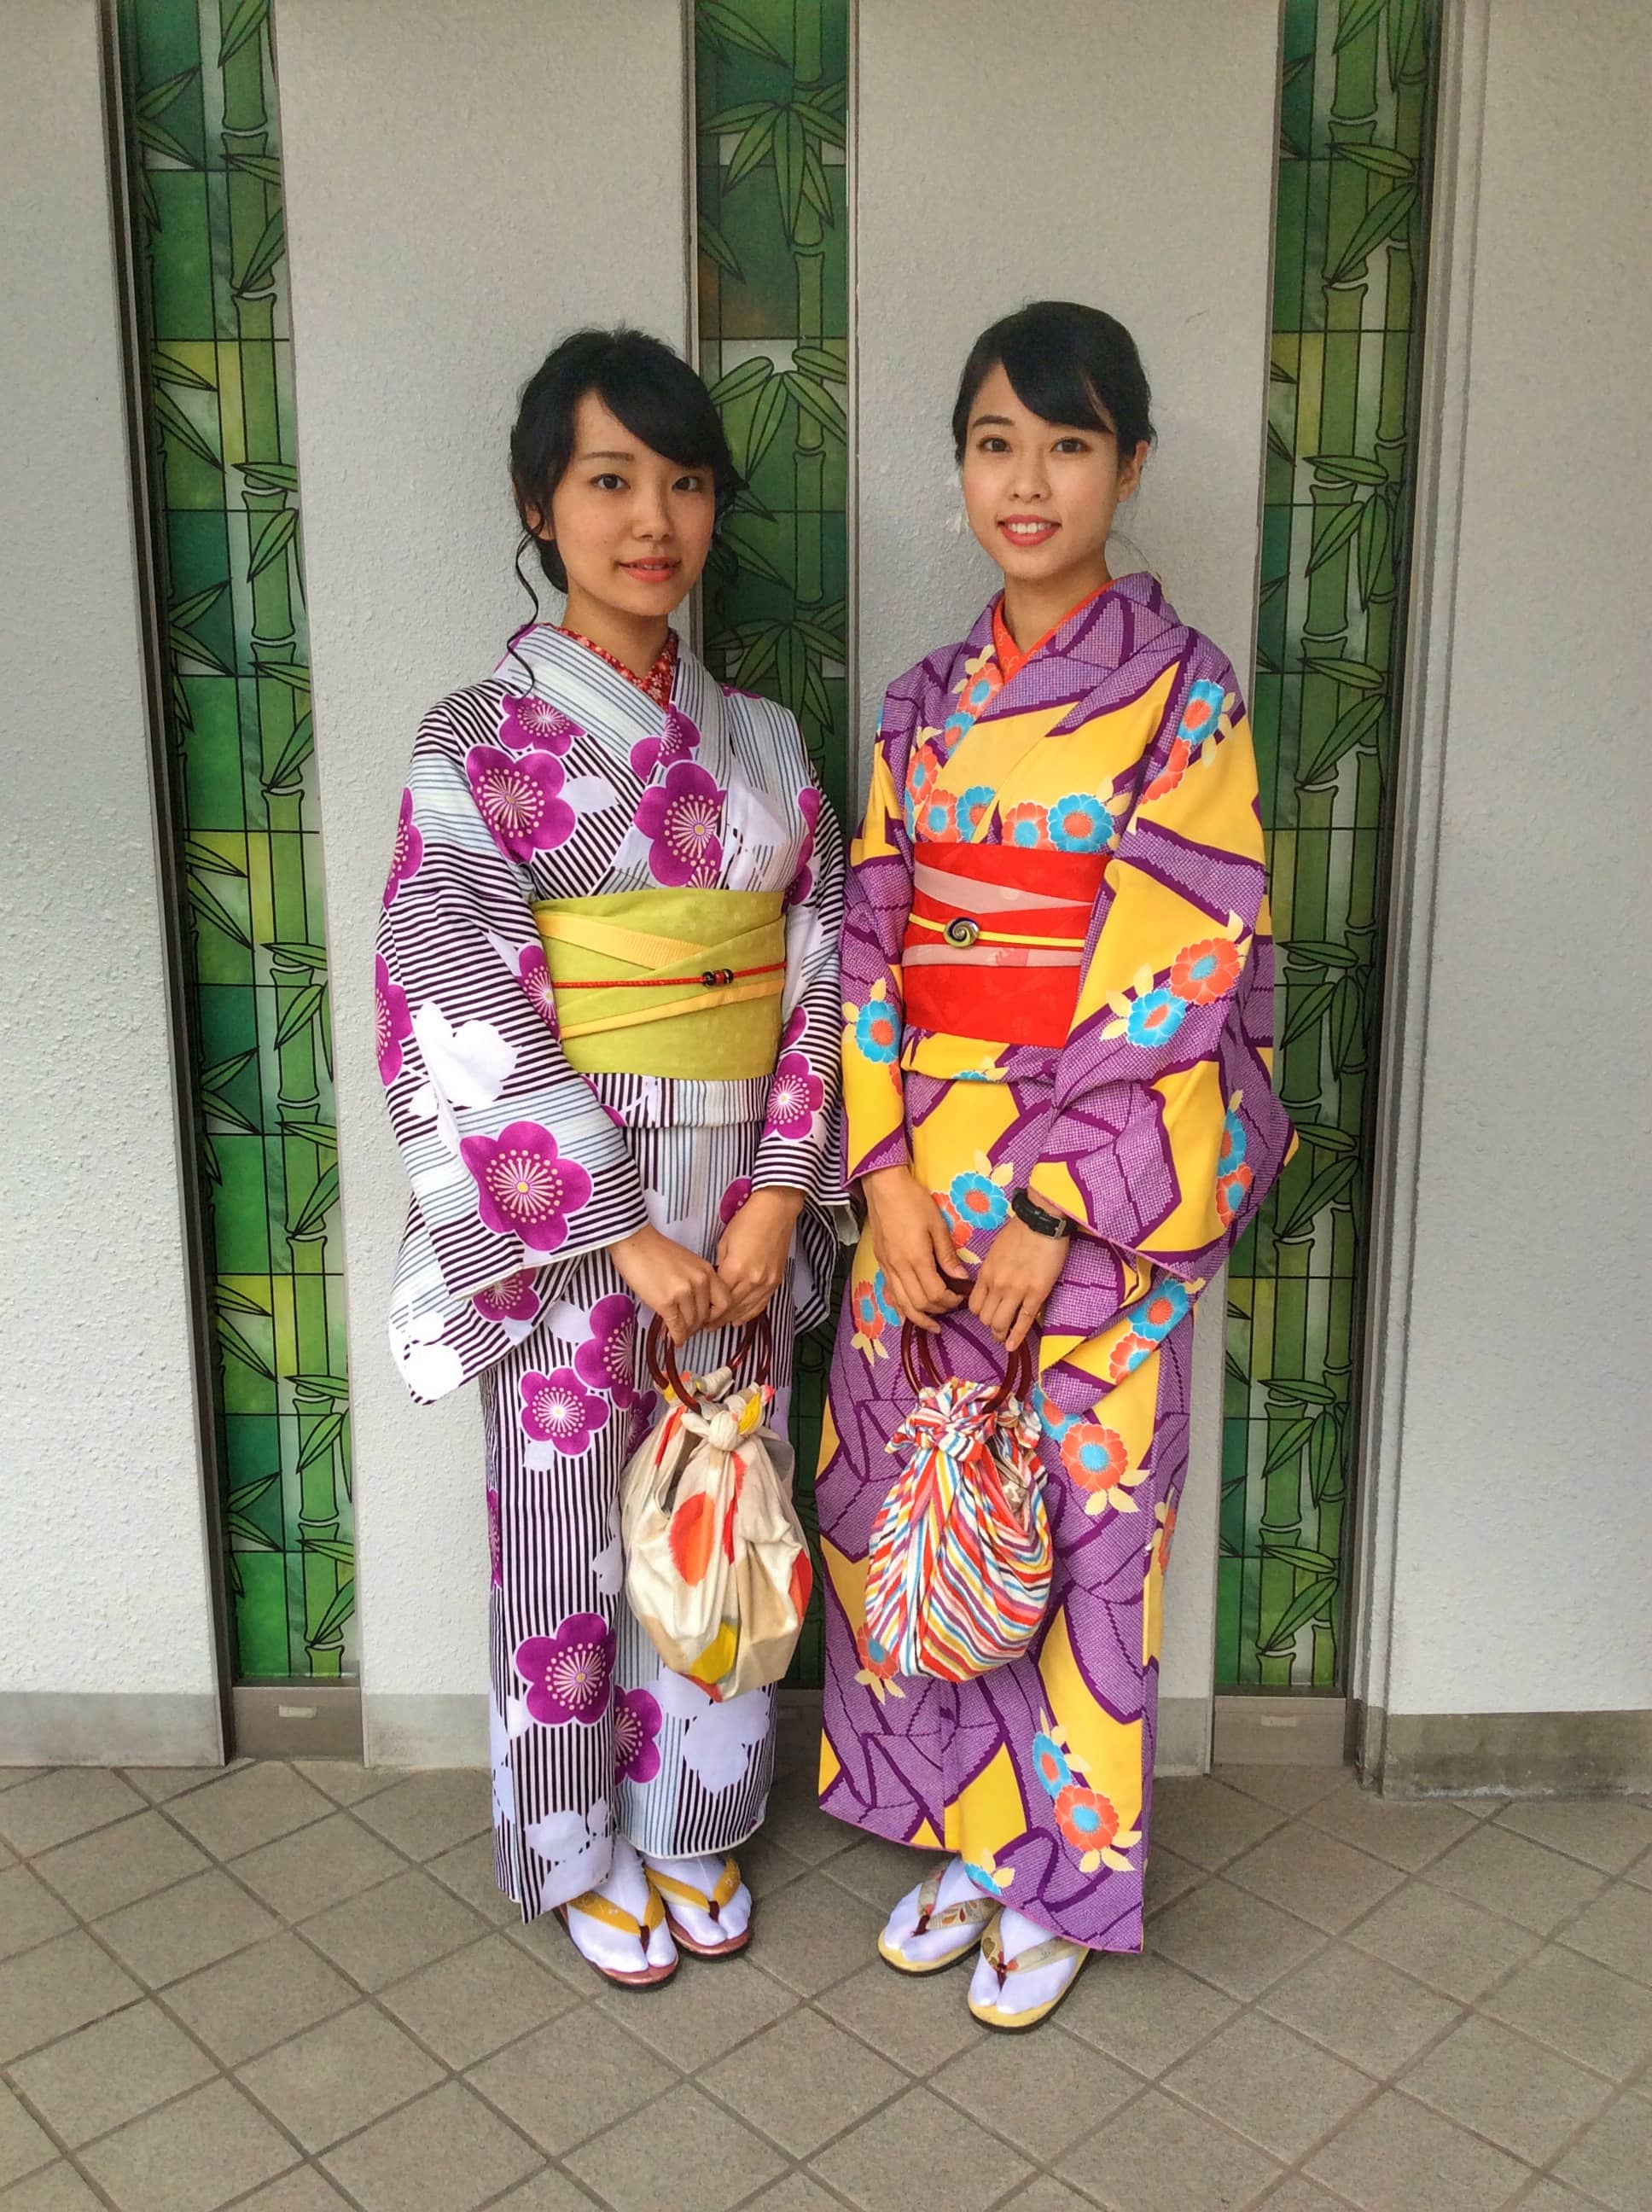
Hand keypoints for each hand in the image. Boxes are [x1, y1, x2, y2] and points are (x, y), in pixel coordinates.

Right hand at [608, 1224, 730, 1346]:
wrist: (634, 1242)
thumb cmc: (656, 1250)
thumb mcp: (688, 1262)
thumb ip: (697, 1281)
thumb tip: (696, 1305)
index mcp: (707, 1271)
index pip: (724, 1301)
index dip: (717, 1315)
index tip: (708, 1320)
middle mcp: (700, 1282)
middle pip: (706, 1316)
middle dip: (697, 1326)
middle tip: (689, 1329)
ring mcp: (683, 1293)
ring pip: (692, 1323)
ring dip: (686, 1332)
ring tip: (679, 1332)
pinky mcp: (666, 1302)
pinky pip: (676, 1326)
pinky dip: (676, 1336)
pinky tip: (673, 1339)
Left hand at [716, 1186, 804, 1325]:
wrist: (776, 1211)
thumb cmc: (747, 1221)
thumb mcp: (724, 1244)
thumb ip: (719, 1268)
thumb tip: (715, 1285)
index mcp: (736, 1270)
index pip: (718, 1300)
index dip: (707, 1311)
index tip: (698, 1316)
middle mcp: (753, 1281)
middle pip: (732, 1309)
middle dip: (717, 1320)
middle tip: (705, 1326)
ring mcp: (767, 1283)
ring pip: (747, 1310)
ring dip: (732, 1319)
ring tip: (718, 1326)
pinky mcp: (776, 1281)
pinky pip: (761, 1304)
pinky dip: (750, 1314)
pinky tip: (739, 1320)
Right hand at [863, 1166, 967, 1332]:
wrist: (884, 1187)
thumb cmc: (913, 1201)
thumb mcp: (937, 1225)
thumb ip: (948, 1256)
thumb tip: (962, 1278)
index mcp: (916, 1258)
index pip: (934, 1294)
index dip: (949, 1301)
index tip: (960, 1297)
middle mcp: (899, 1268)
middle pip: (918, 1304)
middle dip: (938, 1310)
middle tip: (951, 1306)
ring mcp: (887, 1267)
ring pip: (901, 1304)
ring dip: (918, 1317)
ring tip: (932, 1324)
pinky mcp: (880, 1264)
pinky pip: (890, 1294)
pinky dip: (901, 1307)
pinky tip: (911, 1310)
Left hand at [969, 1214, 1067, 1351]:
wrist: (1041, 1222)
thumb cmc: (1020, 1231)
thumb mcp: (996, 1250)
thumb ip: (992, 1270)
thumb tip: (992, 1283)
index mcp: (986, 1273)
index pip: (974, 1305)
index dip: (980, 1313)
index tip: (988, 1314)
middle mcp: (997, 1285)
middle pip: (985, 1318)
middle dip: (991, 1325)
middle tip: (999, 1327)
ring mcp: (1016, 1291)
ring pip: (1000, 1323)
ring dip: (1001, 1333)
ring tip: (1005, 1337)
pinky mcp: (1036, 1294)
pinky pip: (1024, 1321)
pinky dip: (1017, 1337)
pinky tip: (1013, 1346)